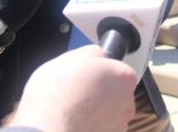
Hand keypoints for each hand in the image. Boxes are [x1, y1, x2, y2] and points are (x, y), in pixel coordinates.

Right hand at [9, 45, 135, 131]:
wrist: (49, 130)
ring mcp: (120, 124)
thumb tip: (97, 54)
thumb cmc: (57, 95)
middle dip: (101, 91)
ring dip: (96, 109)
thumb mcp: (70, 57)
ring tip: (73, 108)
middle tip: (78, 91)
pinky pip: (102, 127)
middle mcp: (127, 102)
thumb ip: (90, 53)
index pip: (118, 69)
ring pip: (109, 112)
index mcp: (123, 77)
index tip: (88, 75)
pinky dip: (92, 125)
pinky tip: (76, 122)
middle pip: (116, 91)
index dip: (101, 71)